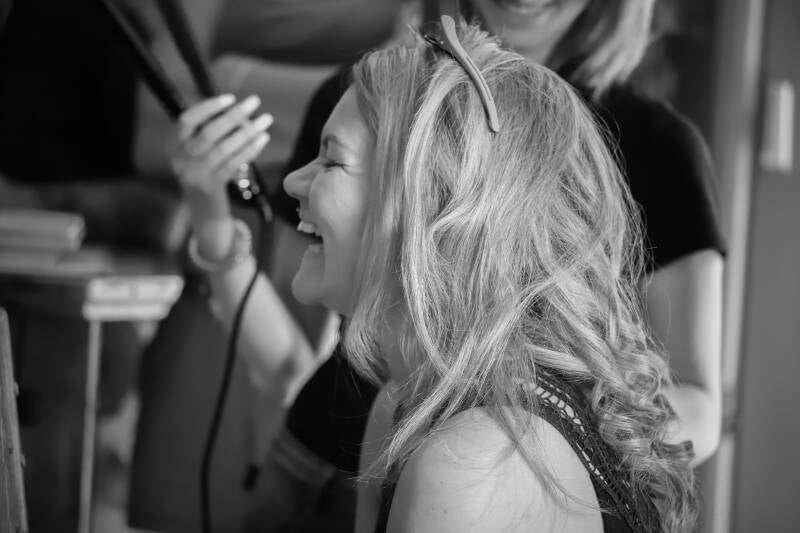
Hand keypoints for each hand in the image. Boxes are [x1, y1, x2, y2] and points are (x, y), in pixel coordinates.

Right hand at [169, 94, 272, 259]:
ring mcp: (196, 174)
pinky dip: (250, 149)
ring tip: (265, 119)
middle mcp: (181, 159)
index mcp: (173, 145)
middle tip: (254, 102)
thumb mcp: (195, 153)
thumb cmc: (203, 173)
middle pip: (209, 132)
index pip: (187, 120)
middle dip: (234, 115)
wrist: (203, 211)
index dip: (208, 107)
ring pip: (225, 147)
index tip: (229, 98)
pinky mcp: (212, 185)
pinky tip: (263, 138)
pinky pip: (235, 163)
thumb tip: (235, 110)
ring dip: (248, 131)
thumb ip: (207, 133)